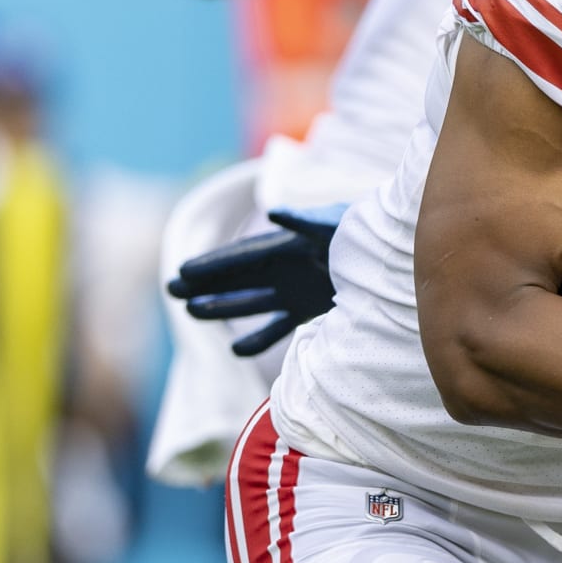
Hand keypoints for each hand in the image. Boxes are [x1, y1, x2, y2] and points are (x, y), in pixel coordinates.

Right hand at [168, 204, 348, 356]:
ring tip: (192, 311)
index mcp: (288, 244)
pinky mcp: (307, 309)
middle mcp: (285, 268)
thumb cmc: (362, 229)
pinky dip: (258, 338)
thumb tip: (274, 213)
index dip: (214, 264)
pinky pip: (277, 327)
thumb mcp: (335, 222)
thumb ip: (307, 221)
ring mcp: (294, 290)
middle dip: (206, 283)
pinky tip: (235, 349)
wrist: (390, 252)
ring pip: (251, 301)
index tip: (183, 271)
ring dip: (223, 306)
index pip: (242, 256)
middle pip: (237, 277)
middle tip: (172, 290)